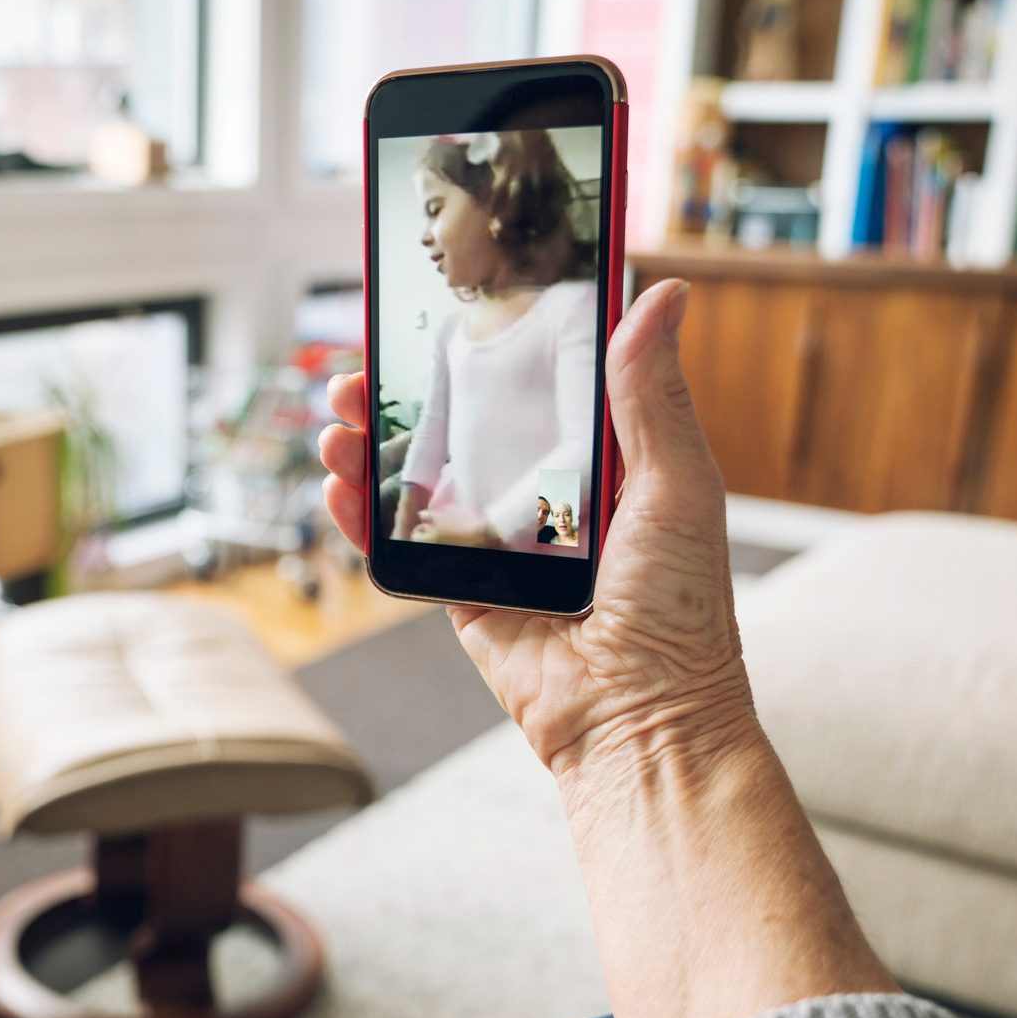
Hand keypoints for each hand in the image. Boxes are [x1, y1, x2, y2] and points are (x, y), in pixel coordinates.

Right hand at [324, 279, 895, 1017]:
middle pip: (462, 427)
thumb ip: (648, 395)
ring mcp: (500, 550)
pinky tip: (337, 483)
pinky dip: (362, 515)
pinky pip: (404, 550)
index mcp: (605, 466)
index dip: (486, 346)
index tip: (441, 306)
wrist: (642, 724)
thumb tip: (663, 293)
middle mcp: (548, 502)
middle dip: (406, 392)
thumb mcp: (677, 486)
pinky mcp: (463, 599)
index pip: (536, 386)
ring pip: (421, 481)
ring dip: (371, 445)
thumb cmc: (679, 613)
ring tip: (338, 414)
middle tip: (364, 361)